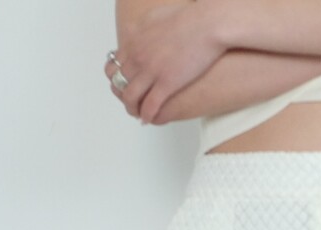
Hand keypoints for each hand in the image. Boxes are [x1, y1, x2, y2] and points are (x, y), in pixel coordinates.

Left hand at [104, 2, 229, 124]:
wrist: (206, 24)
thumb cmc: (188, 18)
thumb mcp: (154, 17)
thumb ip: (141, 28)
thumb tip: (134, 32)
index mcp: (134, 41)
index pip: (114, 66)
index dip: (117, 80)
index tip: (123, 86)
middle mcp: (138, 57)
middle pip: (119, 84)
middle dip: (122, 96)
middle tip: (130, 103)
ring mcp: (151, 71)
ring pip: (131, 97)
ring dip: (132, 109)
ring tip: (138, 114)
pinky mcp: (166, 84)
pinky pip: (150, 106)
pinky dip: (146, 115)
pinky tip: (149, 119)